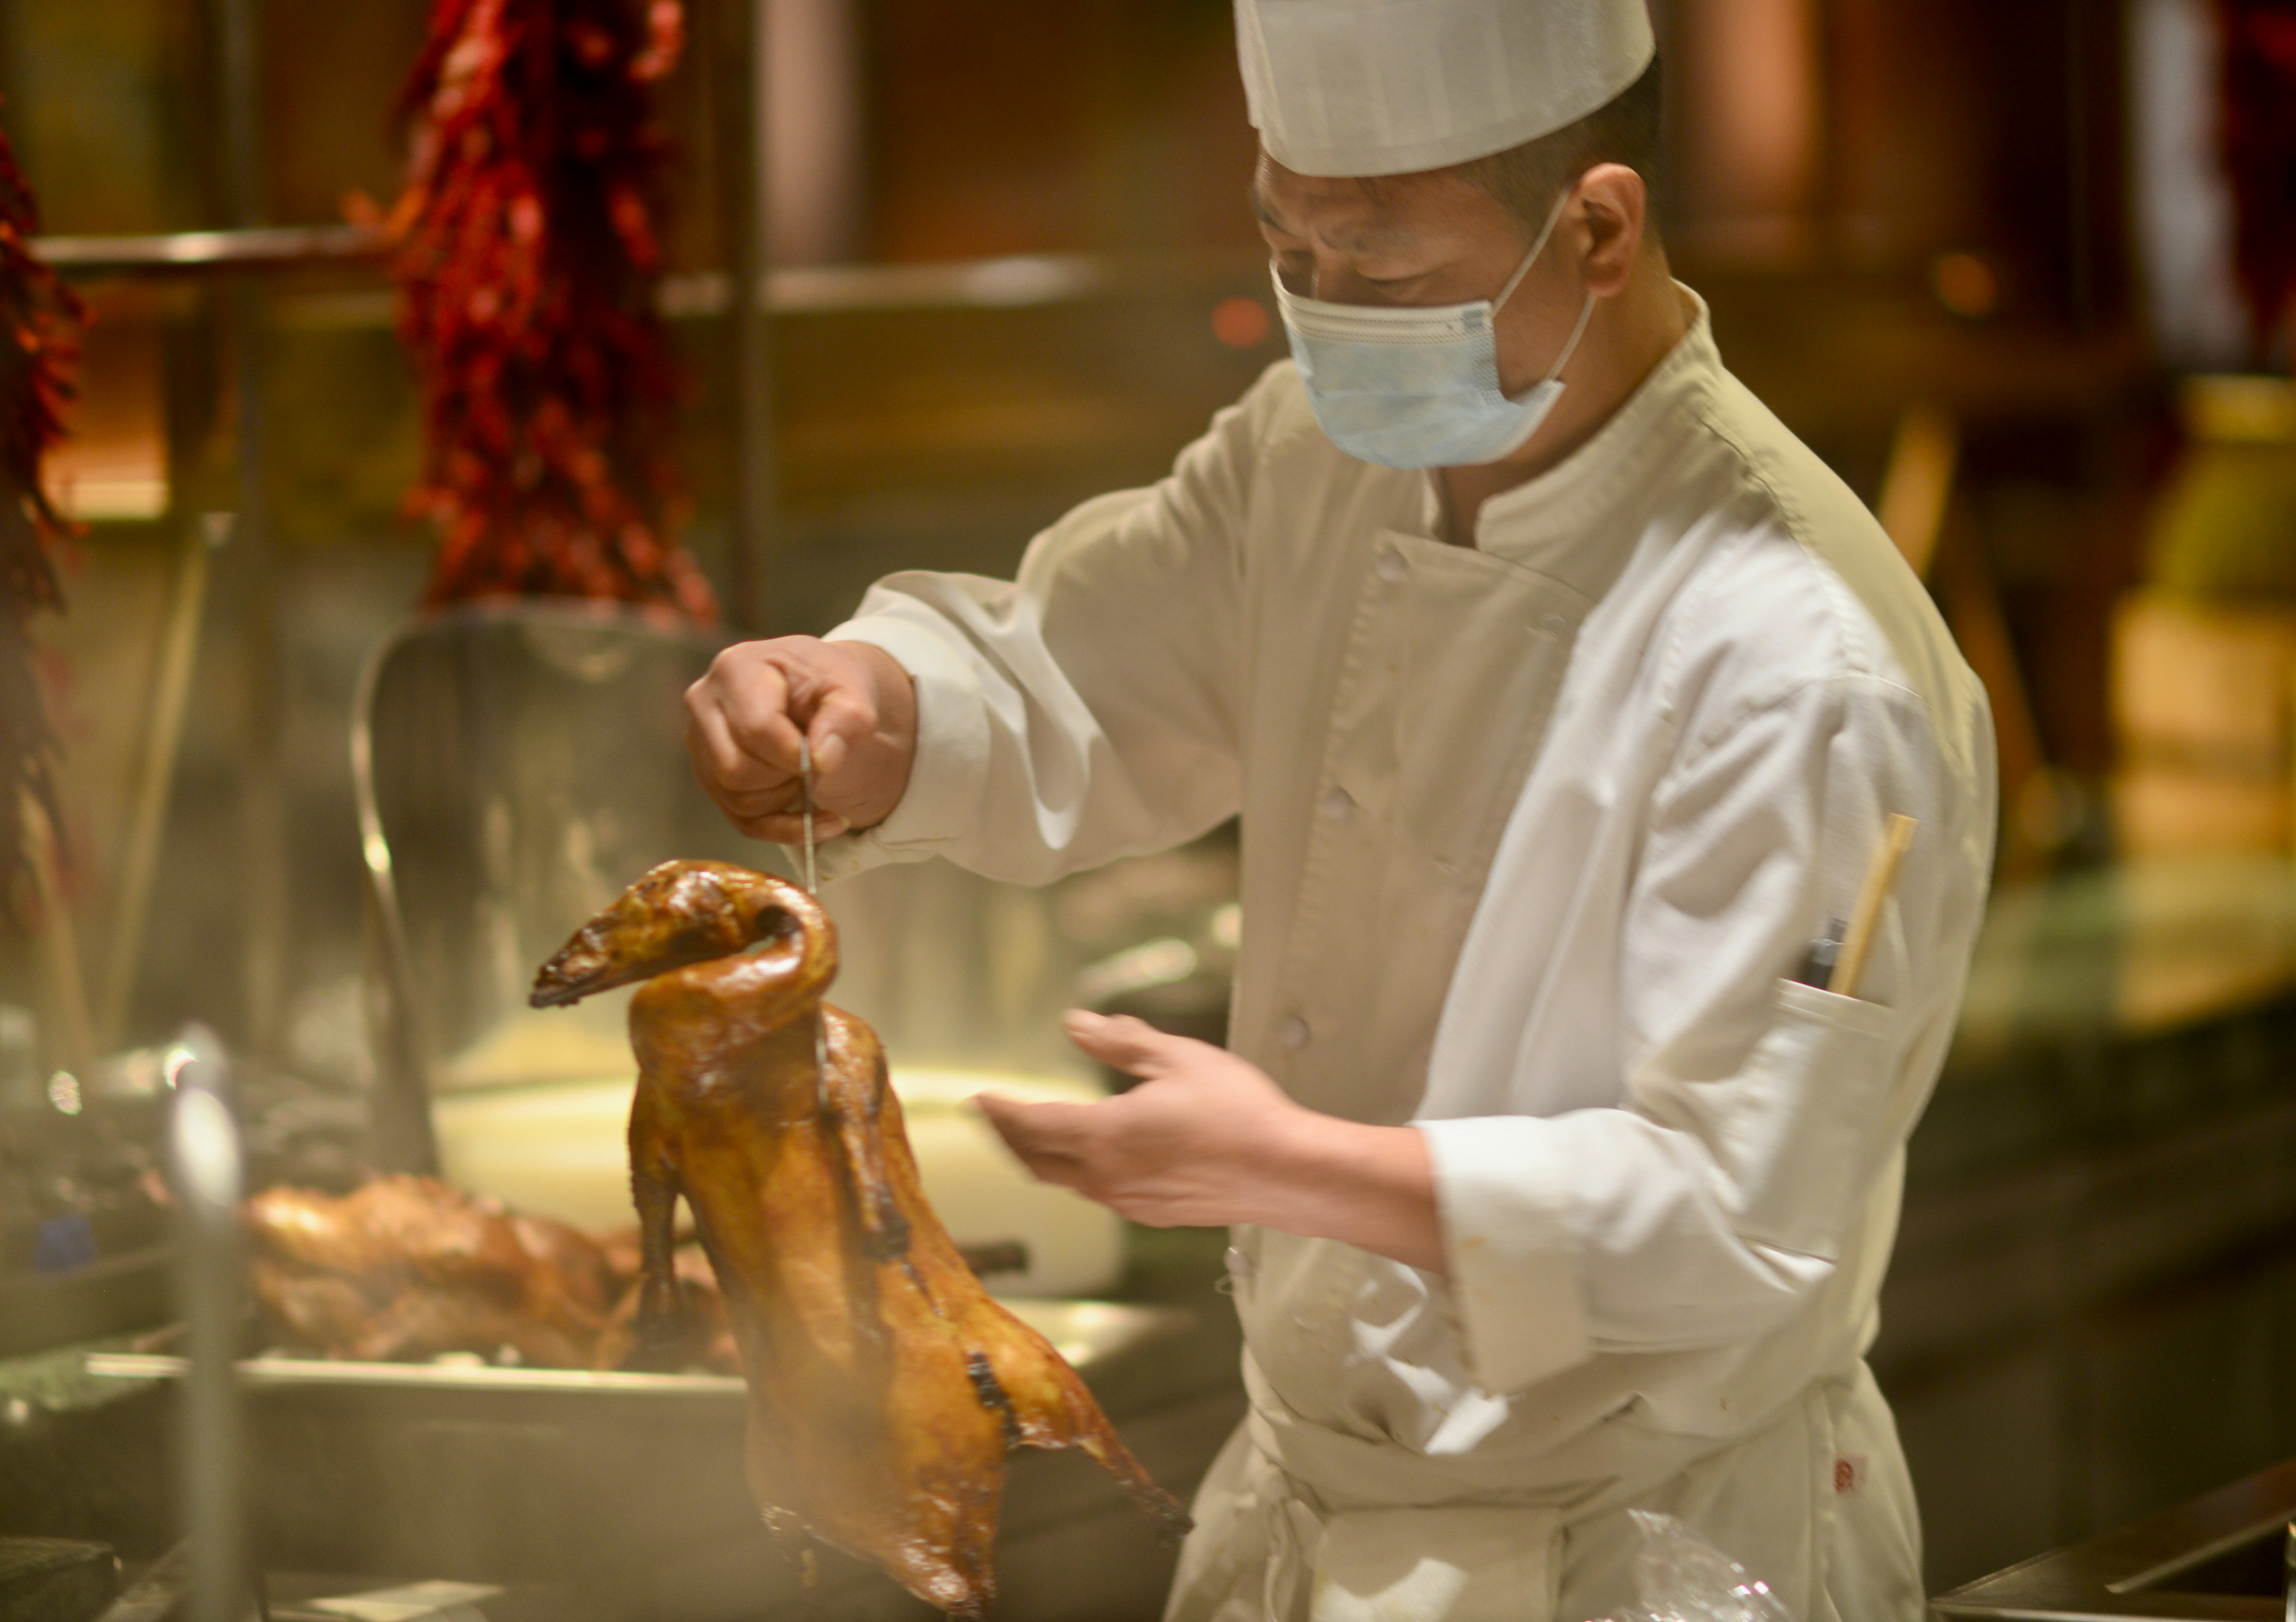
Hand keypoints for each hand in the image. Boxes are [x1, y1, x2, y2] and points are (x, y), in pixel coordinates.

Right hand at [684, 637, 916, 841]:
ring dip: (786, 800)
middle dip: (788, 779)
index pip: (756, 729)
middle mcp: (705, 704)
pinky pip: (741, 820)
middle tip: (820, 763)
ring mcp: (700, 742)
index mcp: (736, 670)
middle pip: (736, 770)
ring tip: (814, 774)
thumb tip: (822, 758)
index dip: (795, 755)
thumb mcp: (853, 689)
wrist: (816, 688)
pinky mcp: (709, 774)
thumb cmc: (830, 683)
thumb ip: (846, 717)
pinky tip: (820, 819)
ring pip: (737, 800)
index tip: (826, 760)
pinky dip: (785, 828)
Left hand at [972, 1013, 1307, 1228]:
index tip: (978, 1098)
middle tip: (993, 1117)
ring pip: (1064, 1181)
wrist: (1285, 1174)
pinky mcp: (1152, 1213)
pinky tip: (1090, 1159)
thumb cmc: (1238, 1114)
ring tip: (1032, 1136)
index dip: (999, 1110)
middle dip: (1007, 1138)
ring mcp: (1127, 1202)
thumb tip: (1077, 1023)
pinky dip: (1075, 1173)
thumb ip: (1120, 1040)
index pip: (1030, 1124)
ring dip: (1040, 1157)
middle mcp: (1105, 1176)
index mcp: (1104, 1135)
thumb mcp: (1178, 1058)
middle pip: (1035, 1161)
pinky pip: (1097, 1194)